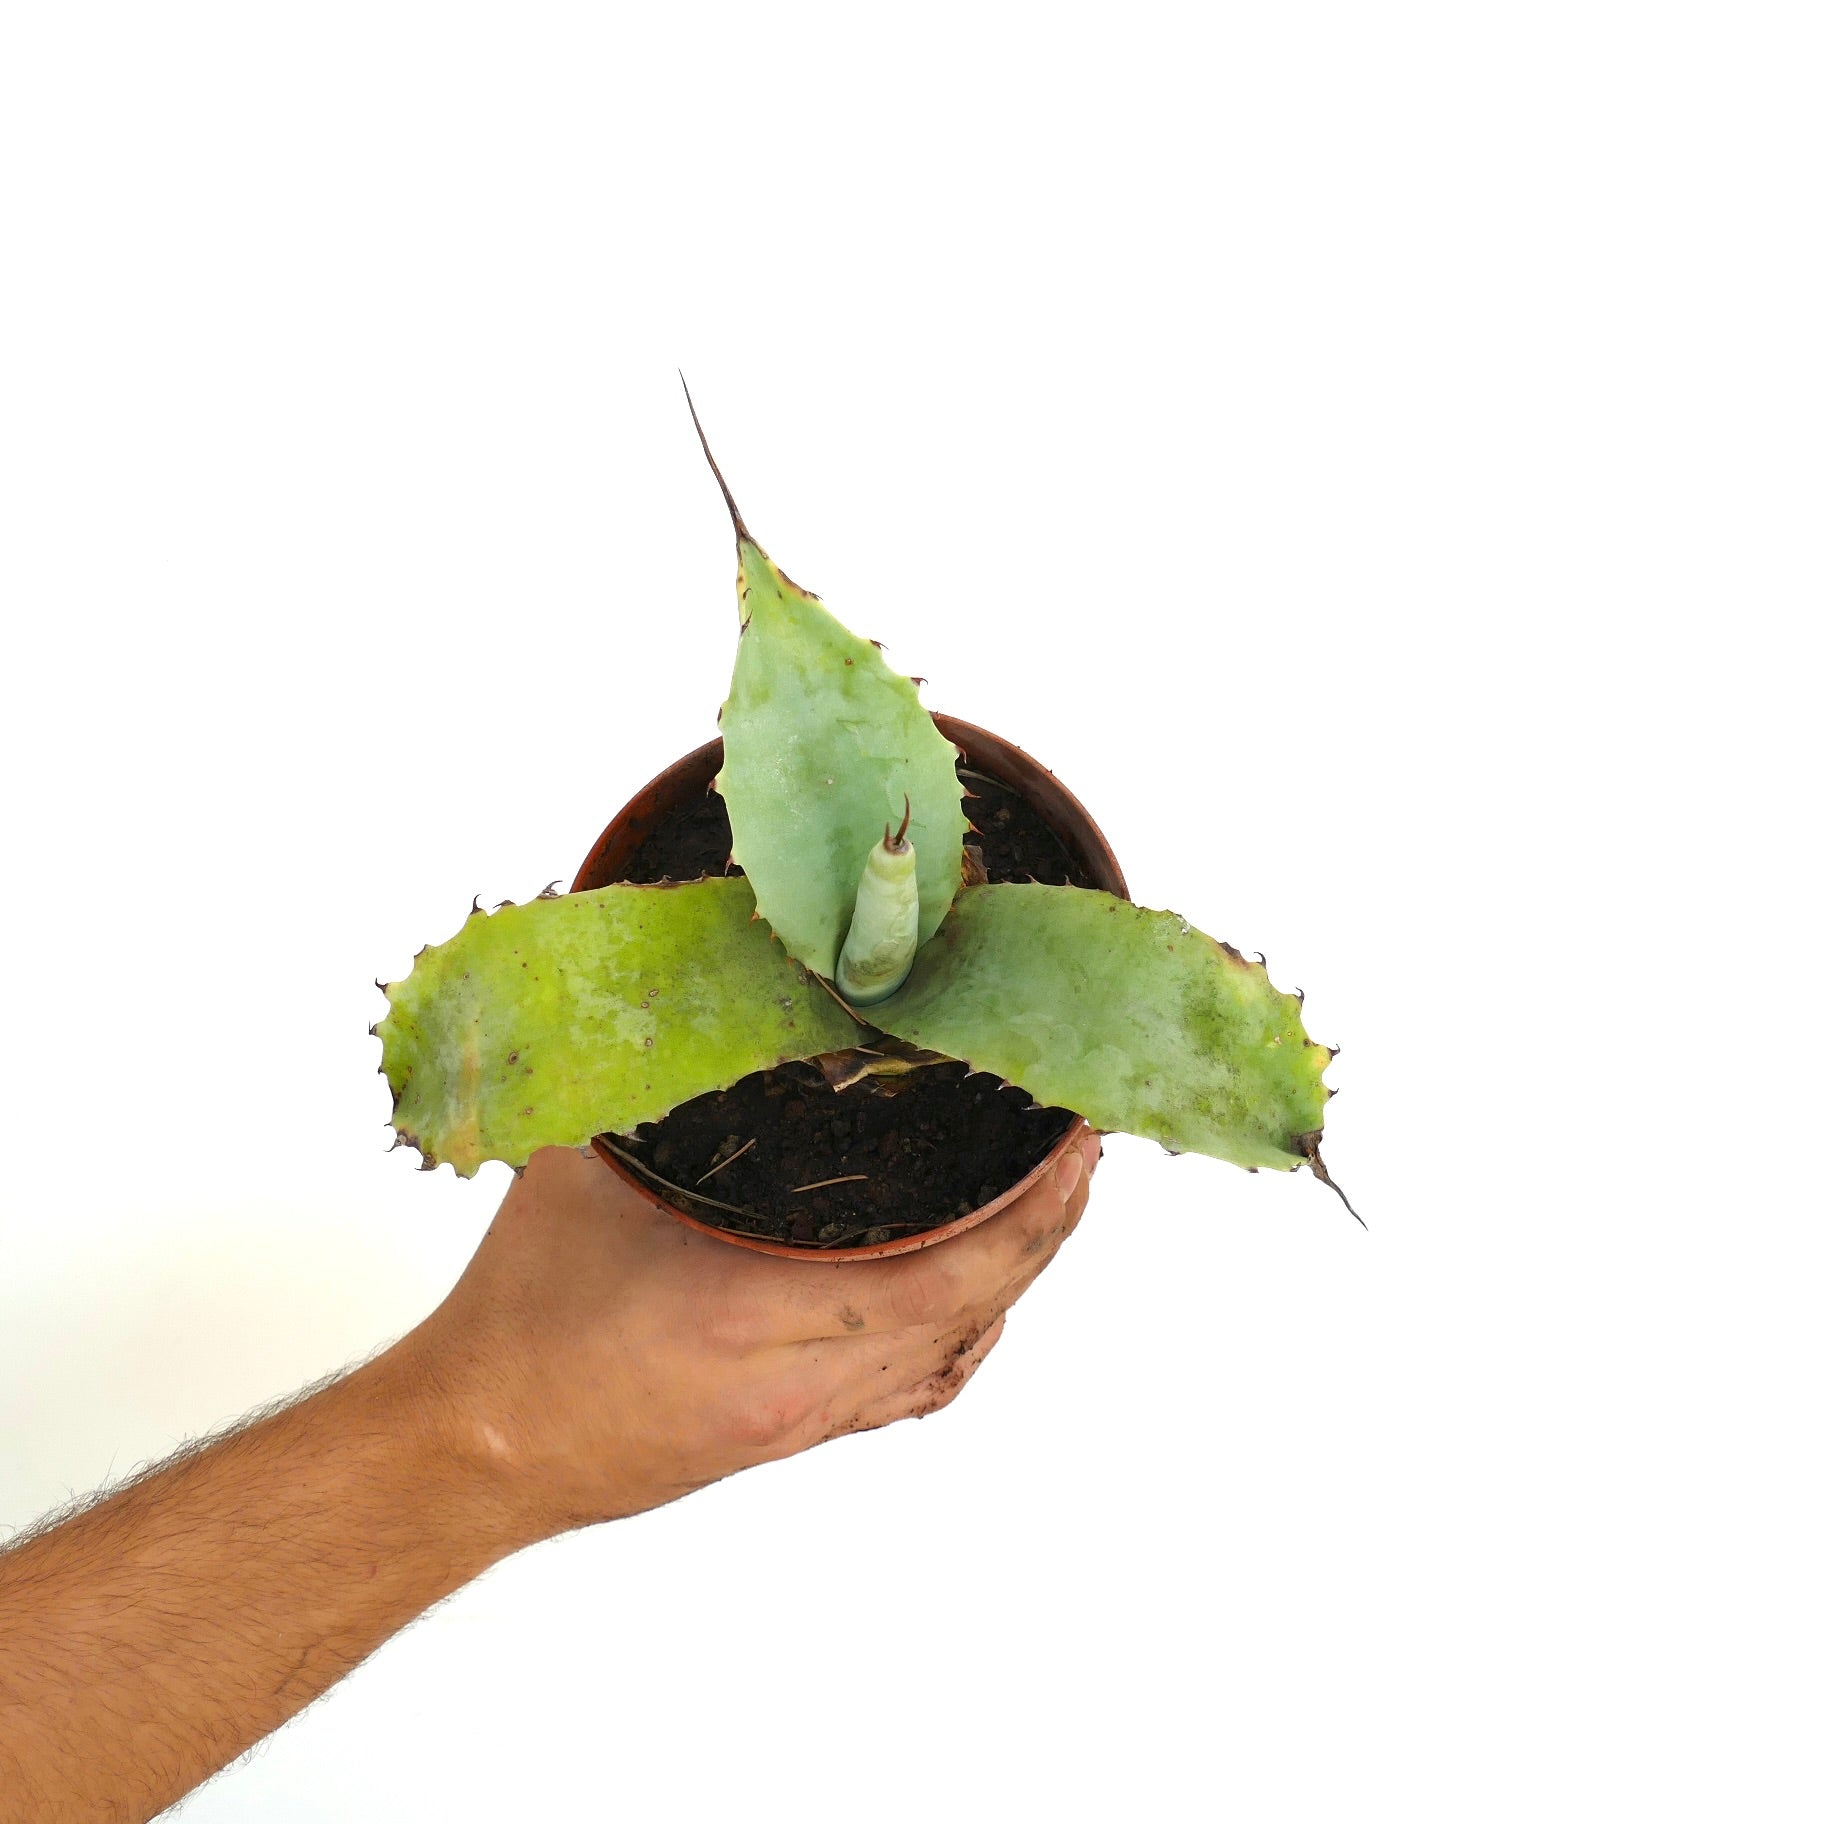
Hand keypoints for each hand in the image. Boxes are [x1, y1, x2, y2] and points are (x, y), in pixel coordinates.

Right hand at [402, 1130, 1099, 1538]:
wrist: (474, 1447)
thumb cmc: (518, 1317)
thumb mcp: (582, 1171)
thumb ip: (652, 1078)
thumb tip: (697, 986)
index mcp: (745, 1316)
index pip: (942, 1277)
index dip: (1030, 1214)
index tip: (1072, 1143)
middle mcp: (794, 1387)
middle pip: (973, 1318)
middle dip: (1047, 1232)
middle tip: (1082, 1154)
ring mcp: (800, 1423)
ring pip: (953, 1358)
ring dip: (1017, 1281)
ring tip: (1049, 1204)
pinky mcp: (790, 1439)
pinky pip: (913, 1391)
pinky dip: (968, 1334)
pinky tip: (982, 1293)